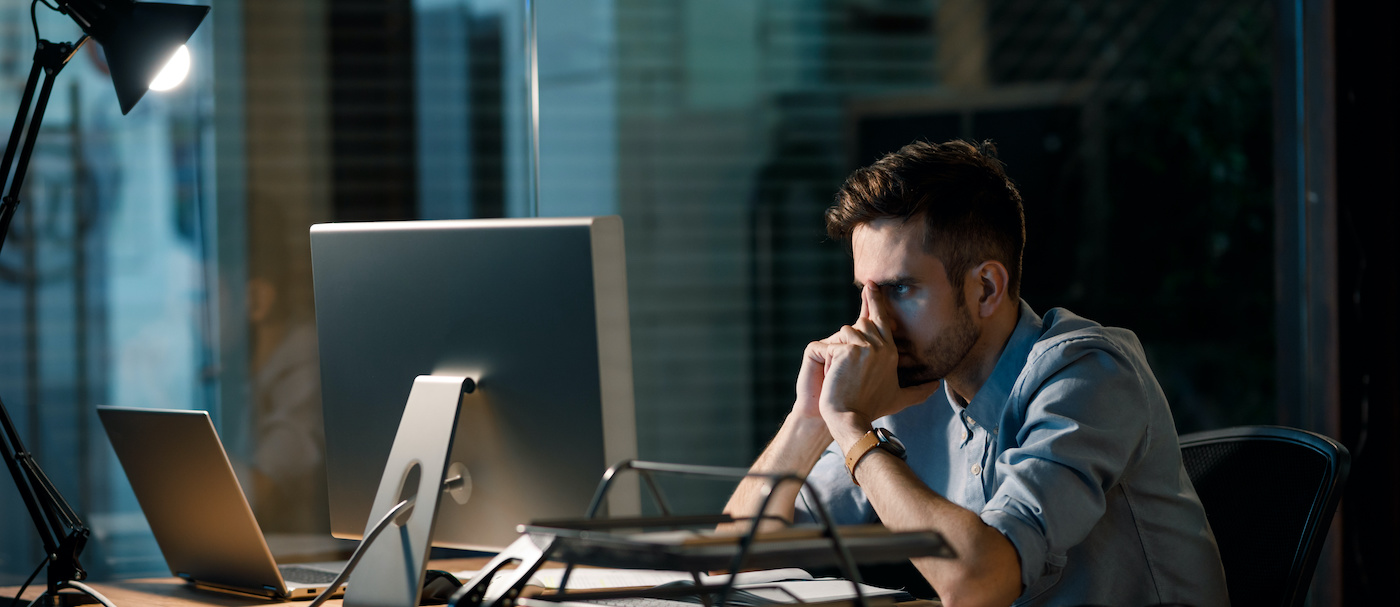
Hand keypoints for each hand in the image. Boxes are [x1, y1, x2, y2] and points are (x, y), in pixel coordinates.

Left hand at [807, 282, 939, 443]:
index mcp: (891, 352)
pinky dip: (825, 357)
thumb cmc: (871, 410)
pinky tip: (830, 374)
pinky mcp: (847, 350)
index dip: (875, 300)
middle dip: (851, 339)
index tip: (869, 283)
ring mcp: (864, 347)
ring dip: (838, 348)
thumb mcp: (898, 399)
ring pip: (845, 331)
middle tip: (846, 360)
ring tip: (840, 373)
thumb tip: (937, 387)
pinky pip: (829, 344)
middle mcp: (881, 346)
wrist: (851, 419)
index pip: (882, 319)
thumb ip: (919, 391)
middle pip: (860, 324)